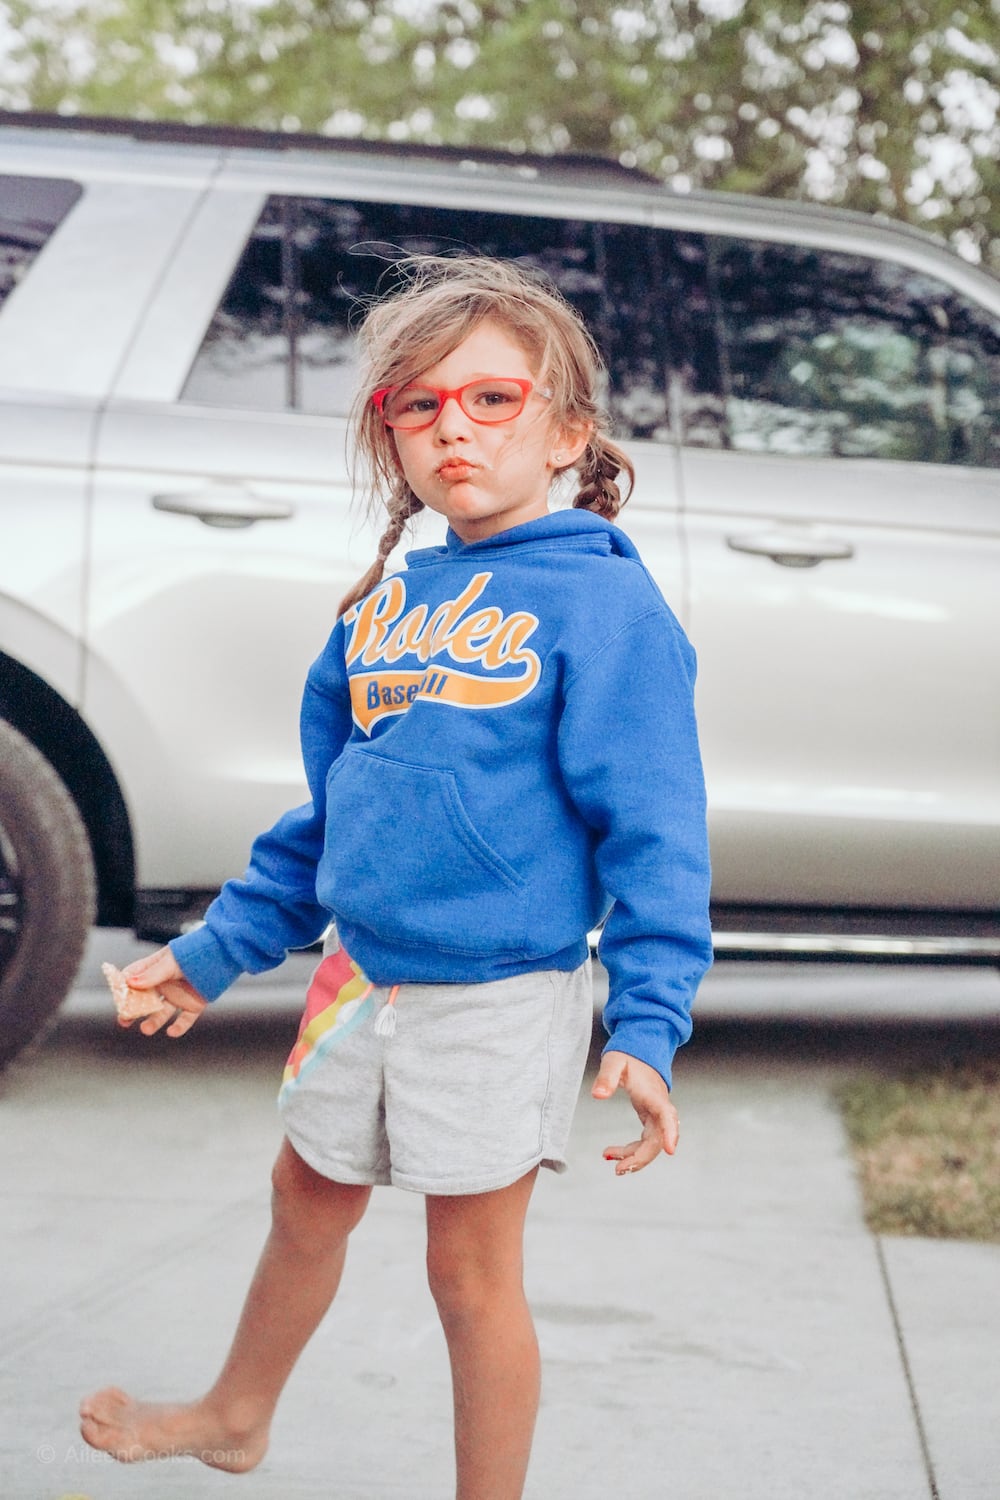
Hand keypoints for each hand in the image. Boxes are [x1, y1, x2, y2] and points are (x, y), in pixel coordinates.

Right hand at [119, 948, 207, 1038]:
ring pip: (161, 1013)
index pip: (133, 979)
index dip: (124, 988)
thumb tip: (129, 982)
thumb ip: (152, 974)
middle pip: (144, 1000)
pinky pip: (185, 1020)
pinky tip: (172, 1032)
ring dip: (153, 1022)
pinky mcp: (194, 1004)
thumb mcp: (171, 962)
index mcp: (155, 969)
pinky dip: (179, 1027)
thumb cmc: (194, 952)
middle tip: (124, 1020)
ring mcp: (179, 995)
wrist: (224, 954)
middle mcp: (165, 984)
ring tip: (146, 1029)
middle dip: (133, 1011)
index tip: (118, 998)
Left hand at [592, 1050, 678, 1174]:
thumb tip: (597, 1096)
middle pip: (659, 1138)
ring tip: (610, 1161)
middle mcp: (659, 1107)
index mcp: (653, 1094)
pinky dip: (630, 1150)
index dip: (670, 1132)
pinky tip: (610, 1153)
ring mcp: (656, 1114)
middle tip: (619, 1170)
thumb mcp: (613, 1062)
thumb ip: (606, 1077)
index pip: (667, 1115)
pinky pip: (644, 1140)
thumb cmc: (628, 1055)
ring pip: (652, 1143)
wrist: (640, 1050)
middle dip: (642, 1157)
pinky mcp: (650, 1118)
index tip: (671, 1151)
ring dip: (634, 1157)